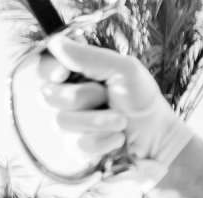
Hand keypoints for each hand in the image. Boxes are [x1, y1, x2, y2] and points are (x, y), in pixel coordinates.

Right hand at [37, 37, 195, 183]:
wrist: (157, 135)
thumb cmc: (140, 98)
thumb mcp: (123, 69)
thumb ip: (89, 57)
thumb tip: (55, 43)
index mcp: (76, 74)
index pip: (44, 67)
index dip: (48, 70)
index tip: (63, 73)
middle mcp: (65, 99)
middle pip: (47, 96)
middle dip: (82, 96)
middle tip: (107, 96)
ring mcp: (68, 126)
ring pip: (62, 122)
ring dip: (99, 120)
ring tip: (121, 121)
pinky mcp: (74, 150)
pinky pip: (77, 144)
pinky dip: (104, 140)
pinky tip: (117, 138)